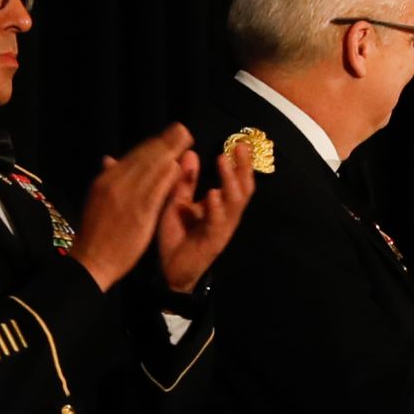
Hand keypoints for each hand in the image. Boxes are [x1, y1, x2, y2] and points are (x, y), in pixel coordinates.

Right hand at [72, 124, 196, 290]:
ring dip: (169, 152)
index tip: (168, 136)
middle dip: (164, 142)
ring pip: (151, 168)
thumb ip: (107, 179)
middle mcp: (115, 183)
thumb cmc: (96, 234)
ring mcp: (127, 196)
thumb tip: (109, 158)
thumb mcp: (96, 201)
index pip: (132, 156)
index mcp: (105, 180)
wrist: (91, 261)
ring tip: (184, 139)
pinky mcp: (139, 212)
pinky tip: (178, 167)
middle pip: (144, 157)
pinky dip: (167, 176)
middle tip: (183, 129)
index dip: (153, 144)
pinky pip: (156, 189)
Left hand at [157, 130, 256, 292]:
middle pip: (243, 189)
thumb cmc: (177, 236)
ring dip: (229, 181)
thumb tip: (190, 153)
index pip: (236, 181)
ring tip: (224, 162)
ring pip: (234, 203)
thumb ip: (186, 182)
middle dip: (243, 167)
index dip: (240, 163)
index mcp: (220, 206)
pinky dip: (216, 208)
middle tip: (239, 147)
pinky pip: (217, 223)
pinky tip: (213, 195)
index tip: (240, 143)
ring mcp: (222, 229)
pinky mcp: (213, 242)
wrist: (170, 271)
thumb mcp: (178, 203)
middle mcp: (226, 216)